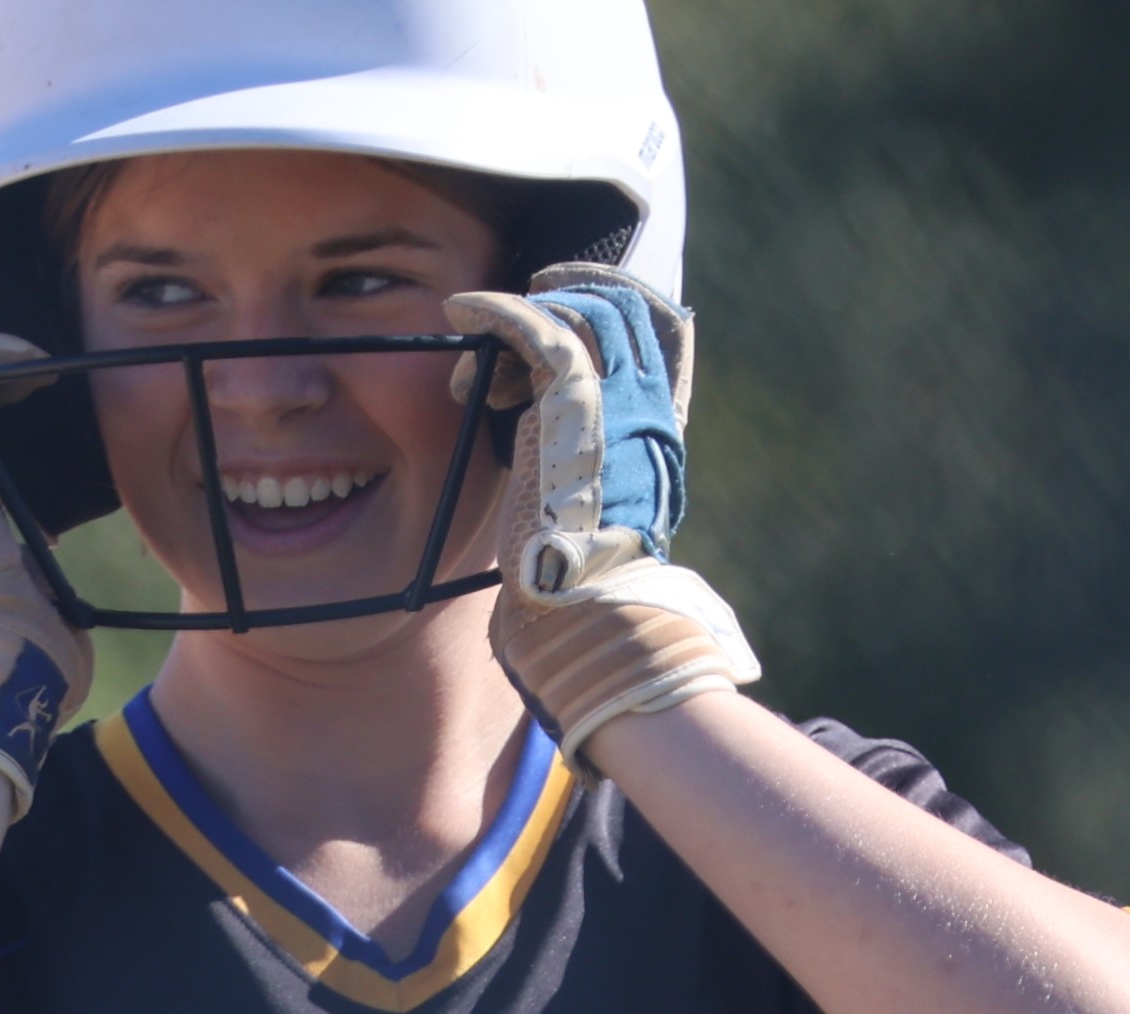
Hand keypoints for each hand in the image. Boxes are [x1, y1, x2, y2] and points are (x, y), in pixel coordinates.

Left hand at [446, 278, 757, 752]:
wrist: (588, 607)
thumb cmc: (581, 586)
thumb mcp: (593, 513)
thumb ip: (584, 467)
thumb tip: (547, 461)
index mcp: (663, 431)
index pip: (669, 333)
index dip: (626, 303)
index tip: (573, 300)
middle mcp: (650, 406)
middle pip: (625, 306)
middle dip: (572, 290)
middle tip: (519, 303)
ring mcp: (618, 397)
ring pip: (581, 309)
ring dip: (523, 315)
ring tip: (476, 344)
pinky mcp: (572, 400)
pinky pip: (534, 326)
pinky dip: (493, 310)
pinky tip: (460, 310)